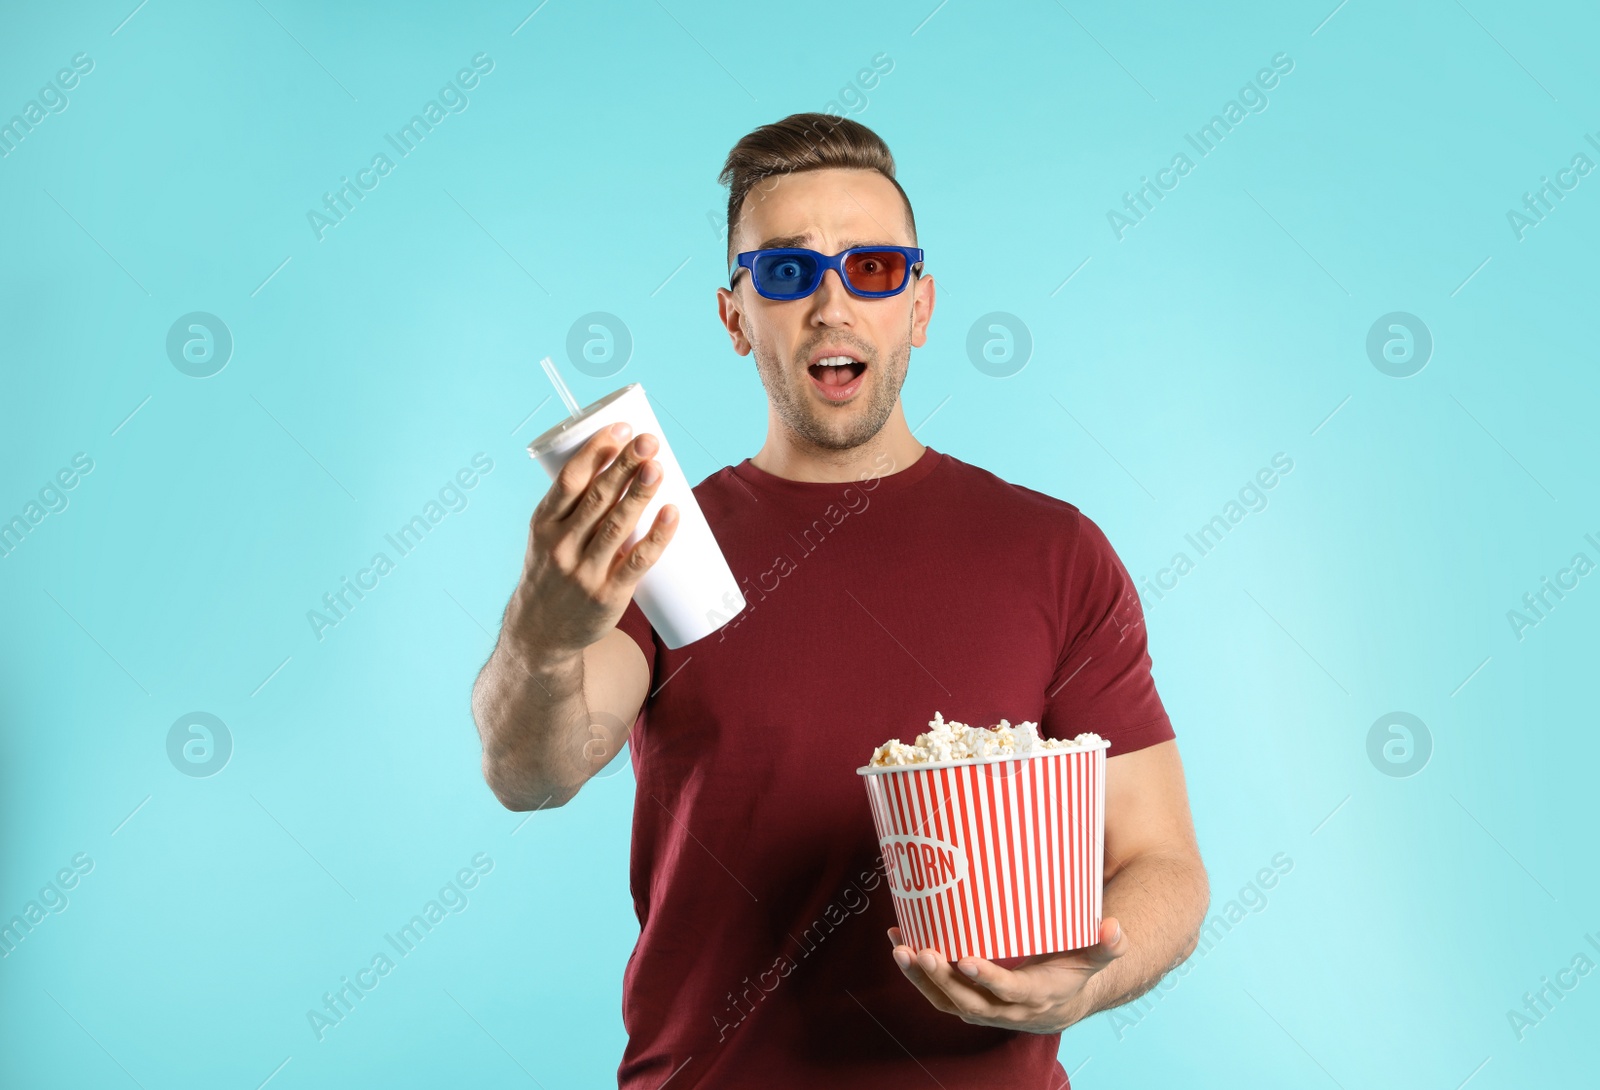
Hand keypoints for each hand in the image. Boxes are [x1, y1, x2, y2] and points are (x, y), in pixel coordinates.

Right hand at [509, 422, 677, 658]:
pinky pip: (637, 561)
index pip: (570, 480)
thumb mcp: (547, 538)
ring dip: (640, 493)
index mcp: (543, 524)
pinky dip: (657, 536)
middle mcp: (560, 546)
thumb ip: (575, 508)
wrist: (540, 634)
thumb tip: (623, 467)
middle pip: (597, 498)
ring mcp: (584, 571)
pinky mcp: (608, 594)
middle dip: (625, 465)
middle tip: (649, 440)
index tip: (621, 427)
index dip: (597, 451)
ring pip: (618, 526)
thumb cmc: (551, 574)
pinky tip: (673, 514)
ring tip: (659, 466)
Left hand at [887, 917, 1127, 1033]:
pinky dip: (916, 974)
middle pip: (969, 1000)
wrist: (1060, 1001)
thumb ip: (1106, 945)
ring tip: (899, 948)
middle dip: (942, 978)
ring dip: (920, 977)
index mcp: (1036, 996)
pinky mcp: (966, 1002)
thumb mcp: (1094, 958)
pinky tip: (899, 946)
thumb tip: (1116, 929)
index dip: (988, 979)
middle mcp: (1005, 1009)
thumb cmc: (1074, 970)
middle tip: (921, 952)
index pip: (1009, 992)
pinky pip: (938, 994)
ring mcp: (983, 1009)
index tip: (966, 960)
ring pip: (947, 1000)